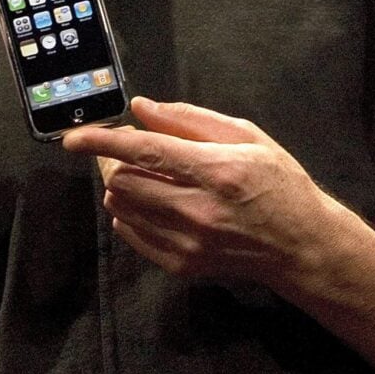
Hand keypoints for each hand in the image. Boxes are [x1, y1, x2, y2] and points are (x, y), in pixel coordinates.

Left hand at [63, 97, 334, 287]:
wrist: (301, 247)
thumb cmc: (278, 183)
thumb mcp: (246, 135)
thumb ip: (189, 120)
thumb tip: (141, 109)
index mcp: (216, 170)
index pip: (145, 151)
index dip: (103, 141)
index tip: (73, 137)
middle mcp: (198, 210)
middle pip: (124, 181)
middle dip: (115, 160)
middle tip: (130, 148)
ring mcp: (188, 242)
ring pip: (122, 206)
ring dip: (124, 184)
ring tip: (151, 175)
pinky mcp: (182, 264)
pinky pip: (131, 233)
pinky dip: (131, 211)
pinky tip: (156, 200)